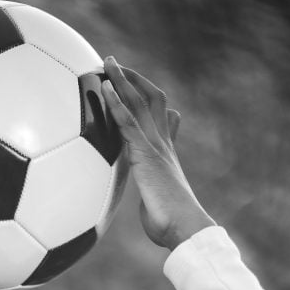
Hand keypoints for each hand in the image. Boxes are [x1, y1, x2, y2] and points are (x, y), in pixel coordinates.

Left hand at [102, 57, 215, 249]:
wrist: (184, 228)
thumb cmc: (170, 224)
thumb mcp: (158, 203)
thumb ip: (151, 194)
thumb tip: (148, 202)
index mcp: (166, 154)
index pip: (161, 116)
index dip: (147, 98)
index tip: (132, 87)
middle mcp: (163, 144)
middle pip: (151, 100)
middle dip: (134, 80)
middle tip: (116, 64)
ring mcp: (156, 147)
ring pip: (140, 103)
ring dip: (123, 80)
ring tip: (108, 62)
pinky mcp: (145, 154)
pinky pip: (128, 122)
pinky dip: (116, 103)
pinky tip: (105, 87)